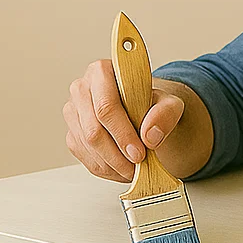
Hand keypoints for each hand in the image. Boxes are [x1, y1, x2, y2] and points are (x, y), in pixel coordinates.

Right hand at [63, 59, 184, 181]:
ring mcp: (73, 113)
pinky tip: (123, 168)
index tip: (139, 154)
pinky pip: (86, 158)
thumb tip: (150, 136)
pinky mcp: (73, 134)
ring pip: (88, 147)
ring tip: (135, 170)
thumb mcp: (169, 103)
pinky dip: (107, 170)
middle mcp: (81, 89)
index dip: (122, 134)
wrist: (142, 111)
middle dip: (118, 156)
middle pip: (93, 131)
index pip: (106, 107)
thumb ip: (165, 114)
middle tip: (138, 168)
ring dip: (113, 165)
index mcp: (101, 72)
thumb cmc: (151, 104)